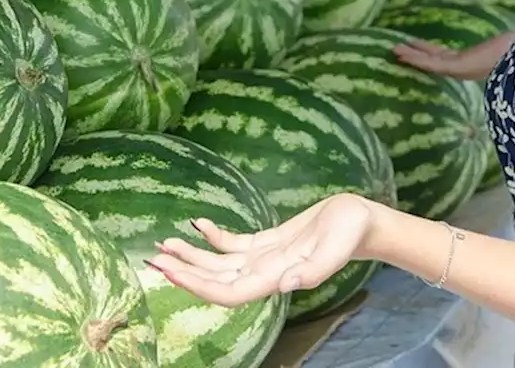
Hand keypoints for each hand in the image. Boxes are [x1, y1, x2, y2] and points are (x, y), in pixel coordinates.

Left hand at [146, 194, 372, 307]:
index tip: (170, 270)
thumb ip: (313, 270)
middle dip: (184, 271)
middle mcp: (263, 273)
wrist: (360, 222)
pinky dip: (213, 236)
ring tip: (165, 243)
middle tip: (154, 258)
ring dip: (192, 255)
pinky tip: (198, 223)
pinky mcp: (266, 243)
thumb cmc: (349, 234)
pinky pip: (233, 244)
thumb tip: (285, 285)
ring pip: (219, 264)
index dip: (197, 285)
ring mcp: (263, 259)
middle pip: (215, 280)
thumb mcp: (335, 249)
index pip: (227, 292)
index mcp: (274, 278)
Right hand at [392, 32, 513, 79]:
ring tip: (395, 51)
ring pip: (432, 63)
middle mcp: (469, 68)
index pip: (449, 58)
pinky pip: (435, 63)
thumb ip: (509, 38)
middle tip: (399, 50)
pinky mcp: (462, 68)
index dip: (432, 53)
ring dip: (413, 57)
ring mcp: (464, 69)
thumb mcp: (512, 41)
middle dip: (418, 55)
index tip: (419, 47)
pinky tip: (405, 54)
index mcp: (478, 62)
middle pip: (437, 62)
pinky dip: (418, 59)